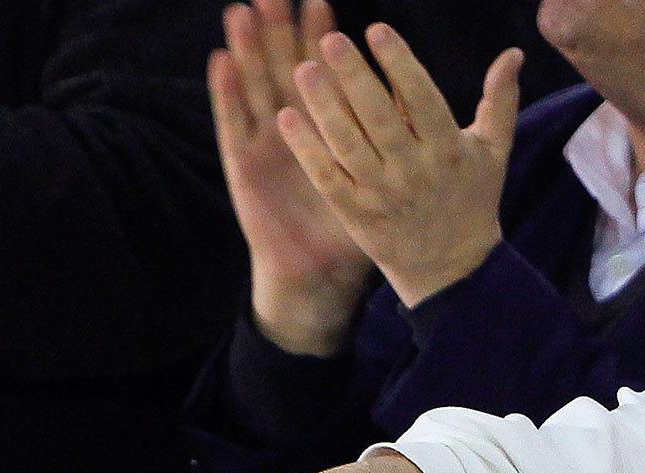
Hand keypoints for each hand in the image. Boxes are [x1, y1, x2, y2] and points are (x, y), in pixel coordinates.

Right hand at [210, 0, 372, 356]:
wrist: (321, 274)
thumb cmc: (361, 226)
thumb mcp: (386, 176)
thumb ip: (402, 136)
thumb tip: (422, 98)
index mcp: (331, 128)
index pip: (327, 74)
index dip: (322, 39)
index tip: (324, 4)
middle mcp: (295, 128)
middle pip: (286, 69)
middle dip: (284, 31)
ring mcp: (267, 144)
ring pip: (257, 86)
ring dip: (250, 49)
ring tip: (246, 10)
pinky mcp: (245, 166)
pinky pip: (234, 124)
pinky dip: (227, 93)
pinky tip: (222, 60)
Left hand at [278, 25, 521, 307]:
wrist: (452, 268)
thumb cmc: (472, 199)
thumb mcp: (493, 152)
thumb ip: (500, 100)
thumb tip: (514, 54)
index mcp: (449, 151)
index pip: (422, 99)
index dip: (400, 64)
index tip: (377, 29)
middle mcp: (415, 172)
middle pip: (380, 118)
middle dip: (355, 77)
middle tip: (331, 40)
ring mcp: (383, 195)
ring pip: (349, 145)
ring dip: (324, 107)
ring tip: (304, 70)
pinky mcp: (357, 214)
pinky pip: (327, 178)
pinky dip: (307, 150)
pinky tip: (287, 118)